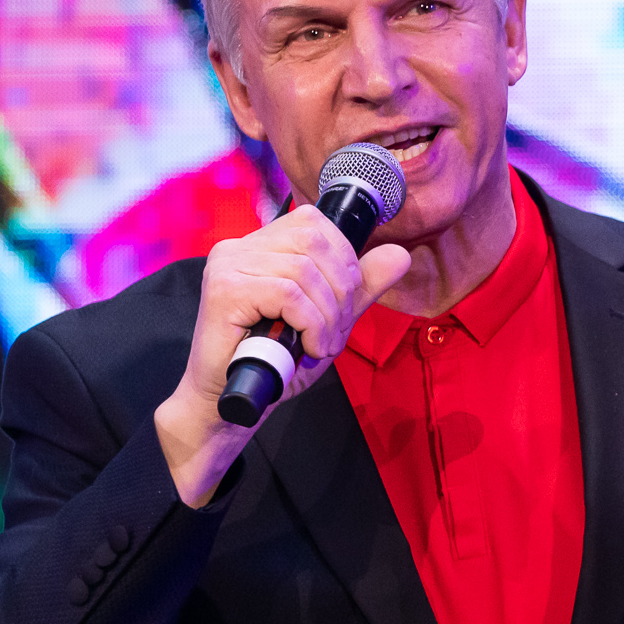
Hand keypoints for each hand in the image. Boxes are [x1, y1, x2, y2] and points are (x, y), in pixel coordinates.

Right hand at [154, 206, 411, 506]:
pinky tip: (309, 347)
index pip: (314, 222)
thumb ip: (361, 287)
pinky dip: (311, 323)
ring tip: (321, 344)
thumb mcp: (330, 319)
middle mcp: (239, 247)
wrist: (233, 401)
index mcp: (261, 246)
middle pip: (313, 240)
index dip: (343, 260)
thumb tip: (399, 254)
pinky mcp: (224, 289)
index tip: (342, 303)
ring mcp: (228, 265)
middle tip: (334, 328)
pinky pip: (288, 294)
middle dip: (340, 288)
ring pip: (303, 270)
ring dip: (326, 315)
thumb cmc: (275, 362)